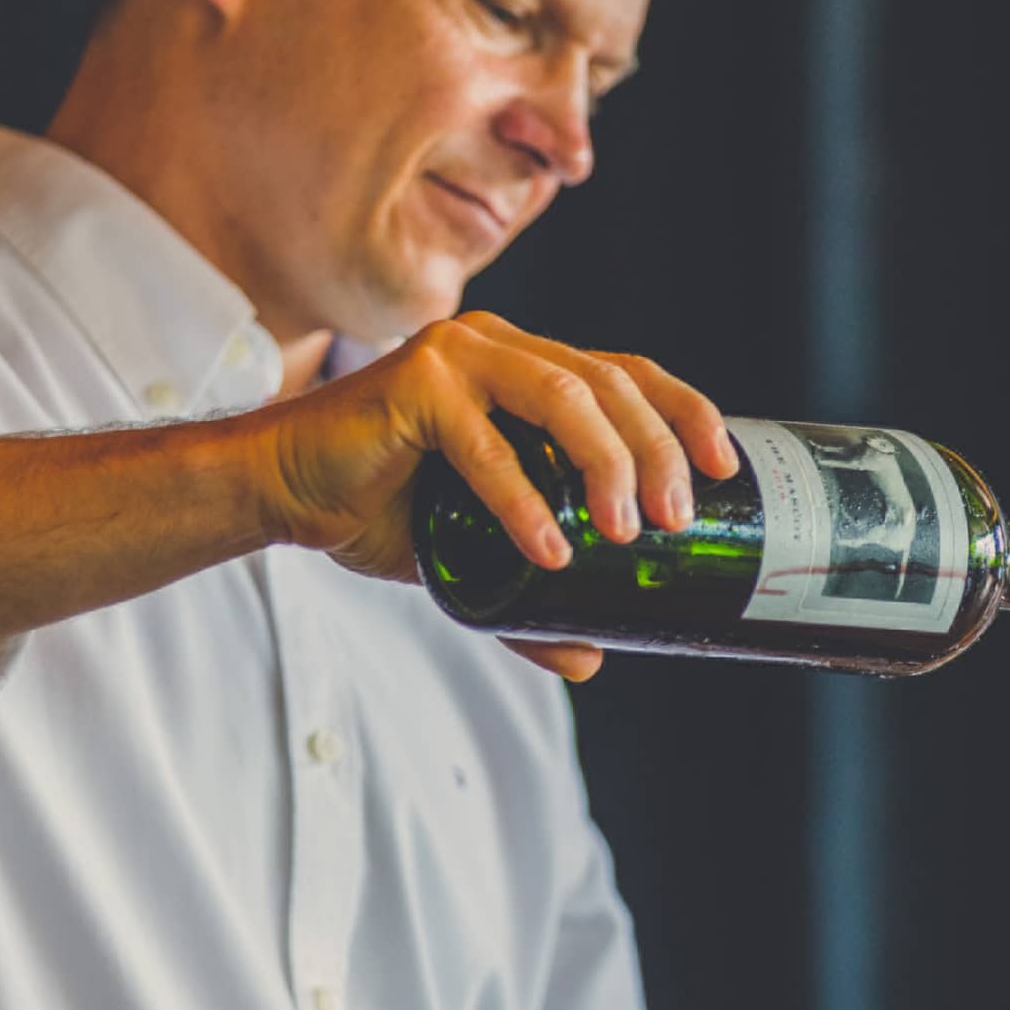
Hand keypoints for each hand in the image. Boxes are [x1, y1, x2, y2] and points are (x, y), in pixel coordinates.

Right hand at [253, 309, 735, 679]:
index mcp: (528, 369)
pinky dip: (520, 499)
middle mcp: (502, 348)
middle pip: (610, 384)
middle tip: (676, 520)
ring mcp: (458, 357)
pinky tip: (545, 552)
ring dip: (605, 463)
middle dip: (657, 450)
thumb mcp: (474, 560)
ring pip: (562, 395)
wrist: (286, 491)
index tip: (724, 469)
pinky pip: (483, 442)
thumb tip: (590, 661)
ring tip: (623, 531)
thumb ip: (531, 606)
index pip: (628, 374)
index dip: (684, 412)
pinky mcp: (413, 384)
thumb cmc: (383, 507)